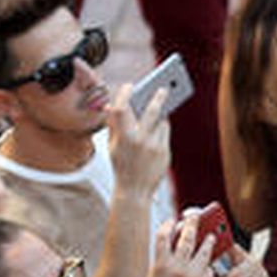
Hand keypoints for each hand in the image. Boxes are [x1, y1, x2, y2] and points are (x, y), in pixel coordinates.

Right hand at [106, 83, 169, 200]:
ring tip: (162, 104)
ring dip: (160, 114)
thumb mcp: (112, 146)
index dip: (124, 94)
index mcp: (122, 137)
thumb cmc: (122, 166)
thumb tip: (112, 107)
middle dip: (158, 97)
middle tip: (164, 88)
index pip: (121, 109)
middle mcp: (139, 140)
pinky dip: (162, 127)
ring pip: (161, 122)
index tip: (130, 85)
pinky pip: (165, 133)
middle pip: (151, 111)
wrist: (135, 190)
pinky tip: (161, 124)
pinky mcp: (165, 152)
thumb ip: (113, 126)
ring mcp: (154, 146)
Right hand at [142, 214, 214, 276]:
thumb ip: (164, 259)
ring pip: (204, 251)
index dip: (168, 225)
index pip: (164, 236)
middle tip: (196, 216)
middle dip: (193, 225)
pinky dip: (209, 264)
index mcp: (160, 263)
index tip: (173, 220)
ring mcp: (194, 275)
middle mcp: (178, 267)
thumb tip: (174, 244)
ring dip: (208, 241)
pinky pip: (209, 268)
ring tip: (212, 236)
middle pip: (187, 238)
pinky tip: (209, 262)